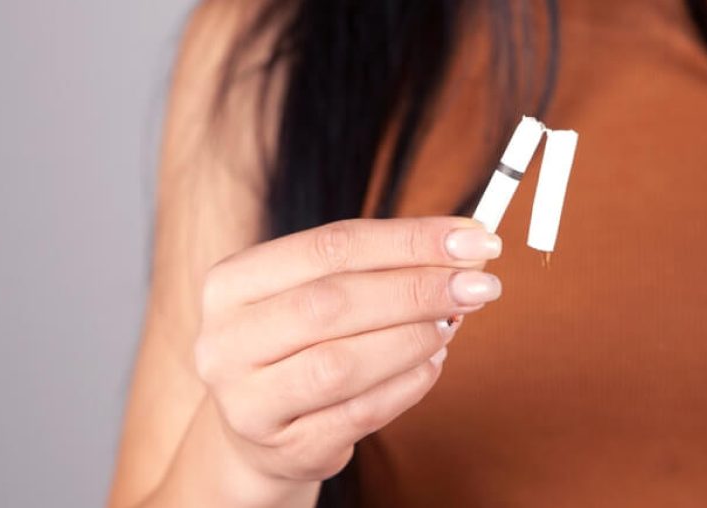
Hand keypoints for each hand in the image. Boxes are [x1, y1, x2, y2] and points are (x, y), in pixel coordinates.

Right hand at [193, 217, 501, 485]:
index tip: (473, 237)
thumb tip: (469, 246)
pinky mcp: (284, 448)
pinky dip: (407, 385)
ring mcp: (247, 401)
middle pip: (334, 302)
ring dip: (413, 338)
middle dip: (418, 289)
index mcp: (233, 283)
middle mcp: (227, 341)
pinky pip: (358, 415)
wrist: (263, 429)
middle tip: (480, 285)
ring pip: (341, 363)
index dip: (409, 239)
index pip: (331, 245)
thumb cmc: (304, 344)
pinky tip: (433, 364)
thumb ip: (386, 266)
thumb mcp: (325, 293)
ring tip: (454, 324)